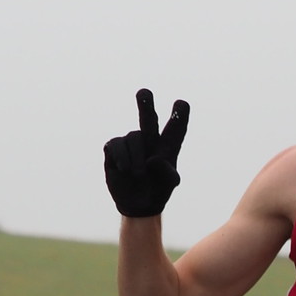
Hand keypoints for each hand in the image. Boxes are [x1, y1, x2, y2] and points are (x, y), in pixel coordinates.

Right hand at [104, 89, 189, 217]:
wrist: (137, 203)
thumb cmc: (157, 191)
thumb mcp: (167, 185)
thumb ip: (166, 172)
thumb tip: (154, 160)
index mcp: (168, 146)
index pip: (175, 128)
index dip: (179, 116)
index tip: (182, 104)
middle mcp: (150, 140)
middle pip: (148, 118)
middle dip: (145, 105)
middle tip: (144, 92)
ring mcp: (131, 143)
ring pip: (134, 138)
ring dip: (136, 158)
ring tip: (138, 175)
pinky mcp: (114, 148)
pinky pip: (116, 145)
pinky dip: (122, 158)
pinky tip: (125, 170)